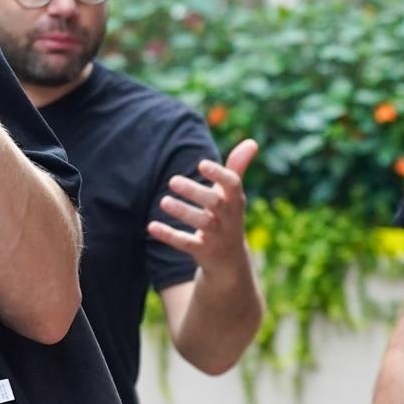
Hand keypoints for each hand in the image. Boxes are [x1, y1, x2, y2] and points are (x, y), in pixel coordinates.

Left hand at [149, 138, 258, 276]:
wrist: (230, 261)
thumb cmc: (228, 218)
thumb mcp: (233, 195)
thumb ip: (237, 169)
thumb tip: (252, 142)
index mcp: (235, 201)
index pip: (232, 185)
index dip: (219, 174)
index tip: (201, 164)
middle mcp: (228, 218)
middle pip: (215, 204)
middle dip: (195, 192)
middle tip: (172, 180)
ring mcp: (216, 236)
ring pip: (201, 224)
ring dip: (182, 212)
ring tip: (163, 201)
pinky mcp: (202, 252)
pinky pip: (185, 243)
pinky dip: (169, 235)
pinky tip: (151, 227)